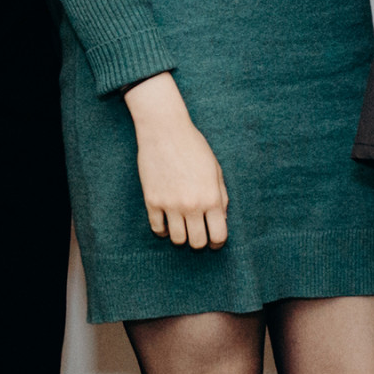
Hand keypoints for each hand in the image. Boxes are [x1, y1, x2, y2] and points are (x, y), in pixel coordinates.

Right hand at [126, 73, 227, 248]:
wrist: (165, 131)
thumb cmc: (194, 147)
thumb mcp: (215, 170)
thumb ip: (221, 196)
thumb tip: (221, 220)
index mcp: (212, 198)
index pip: (218, 235)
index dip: (217, 242)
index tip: (214, 241)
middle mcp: (192, 205)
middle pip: (197, 242)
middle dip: (200, 241)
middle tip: (198, 233)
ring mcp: (170, 205)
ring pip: (177, 239)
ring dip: (181, 236)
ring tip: (183, 227)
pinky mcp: (152, 201)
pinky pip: (157, 229)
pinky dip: (163, 230)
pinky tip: (167, 222)